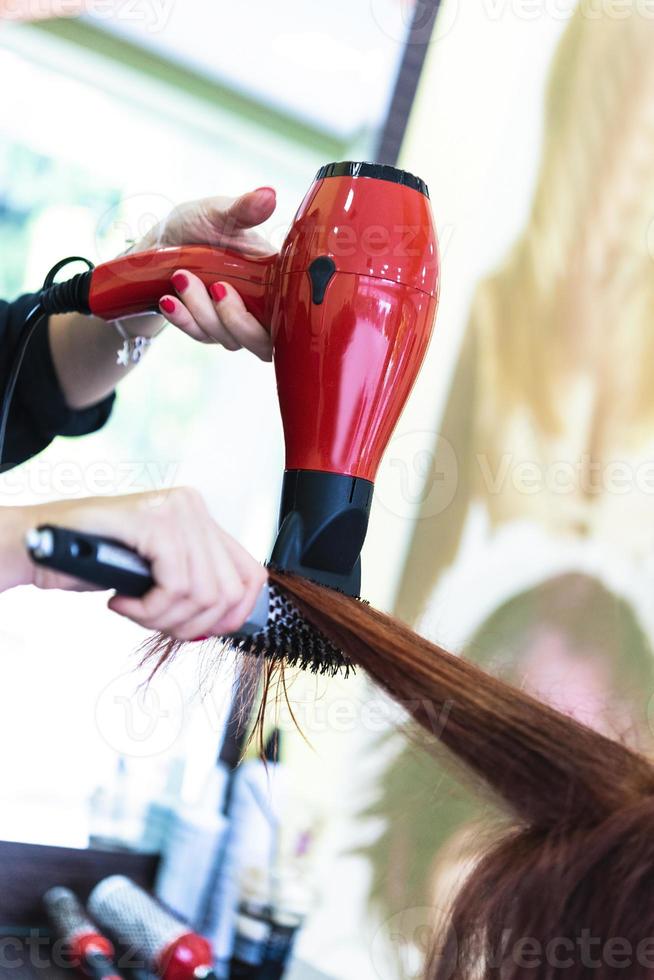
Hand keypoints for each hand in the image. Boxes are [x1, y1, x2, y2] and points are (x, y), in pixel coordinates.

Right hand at [2, 489, 266, 639]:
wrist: (43, 545)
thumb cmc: (96, 560)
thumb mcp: (158, 573)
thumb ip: (194, 585)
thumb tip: (229, 619)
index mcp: (201, 518)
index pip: (251, 573)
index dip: (237, 613)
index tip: (207, 631)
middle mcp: (193, 507)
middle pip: (229, 590)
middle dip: (190, 623)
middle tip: (154, 621)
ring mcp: (176, 510)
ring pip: (202, 592)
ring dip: (163, 618)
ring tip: (134, 610)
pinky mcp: (155, 522)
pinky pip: (175, 586)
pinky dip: (148, 609)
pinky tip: (122, 602)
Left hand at [139, 188, 276, 360]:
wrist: (157, 244)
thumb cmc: (196, 226)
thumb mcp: (218, 212)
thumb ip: (243, 209)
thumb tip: (269, 195)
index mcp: (273, 279)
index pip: (293, 312)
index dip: (286, 317)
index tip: (262, 294)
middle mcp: (258, 306)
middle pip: (263, 341)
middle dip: (237, 319)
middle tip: (217, 287)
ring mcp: (233, 322)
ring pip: (229, 339)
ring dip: (202, 311)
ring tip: (181, 277)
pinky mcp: (207, 330)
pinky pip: (199, 335)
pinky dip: (184, 319)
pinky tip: (169, 300)